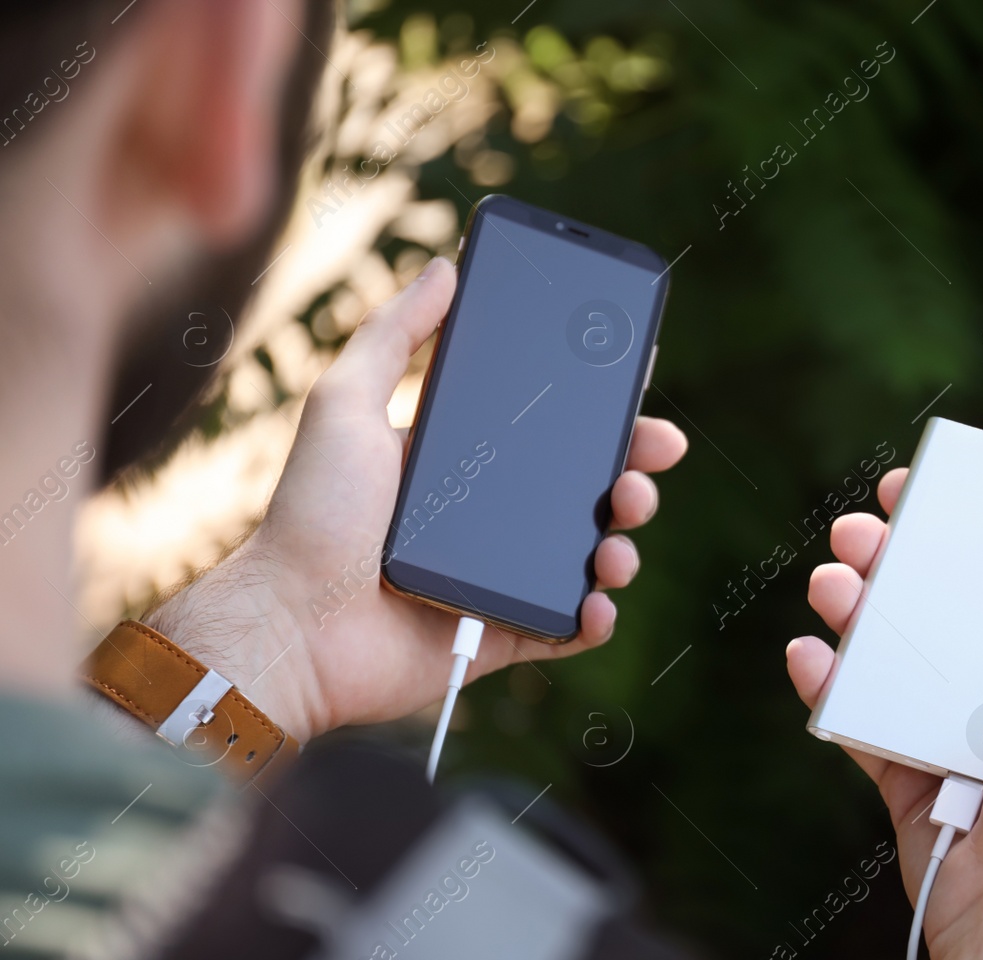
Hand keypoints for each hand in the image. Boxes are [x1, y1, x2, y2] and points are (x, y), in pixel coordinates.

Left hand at [146, 257, 687, 741]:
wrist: (294, 623)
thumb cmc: (312, 515)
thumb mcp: (345, 403)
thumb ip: (393, 334)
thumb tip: (446, 266)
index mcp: (466, 462)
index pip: (550, 429)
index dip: (600, 411)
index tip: (634, 389)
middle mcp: (491, 519)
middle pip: (589, 488)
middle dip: (634, 469)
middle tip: (652, 456)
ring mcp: (504, 578)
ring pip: (594, 555)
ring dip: (626, 541)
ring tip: (618, 537)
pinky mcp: (506, 633)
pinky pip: (573, 627)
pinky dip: (599, 615)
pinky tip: (596, 598)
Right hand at [785, 469, 982, 959]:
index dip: (966, 529)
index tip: (918, 492)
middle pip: (938, 607)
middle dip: (892, 562)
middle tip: (855, 532)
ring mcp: (950, 732)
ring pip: (891, 655)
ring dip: (853, 612)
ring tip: (829, 584)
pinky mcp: (906, 772)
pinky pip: (859, 719)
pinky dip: (828, 686)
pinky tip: (808, 655)